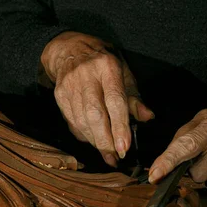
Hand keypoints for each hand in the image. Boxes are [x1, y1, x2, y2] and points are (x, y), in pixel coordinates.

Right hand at [40, 31, 153, 166]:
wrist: (69, 49)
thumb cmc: (103, 63)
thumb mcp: (123, 72)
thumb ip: (134, 97)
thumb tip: (148, 118)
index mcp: (107, 67)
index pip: (114, 101)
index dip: (119, 127)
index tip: (124, 148)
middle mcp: (86, 75)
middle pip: (95, 115)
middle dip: (105, 141)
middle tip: (115, 158)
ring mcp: (70, 85)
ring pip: (81, 122)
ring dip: (95, 142)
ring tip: (107, 154)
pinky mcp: (59, 95)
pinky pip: (72, 121)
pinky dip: (83, 135)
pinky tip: (93, 140)